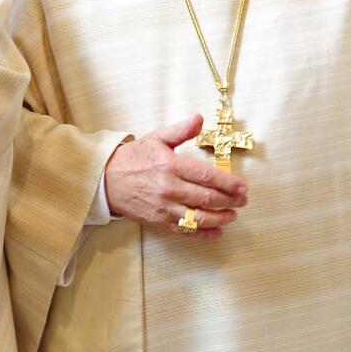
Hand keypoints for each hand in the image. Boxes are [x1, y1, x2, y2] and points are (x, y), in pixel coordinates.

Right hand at [103, 114, 247, 237]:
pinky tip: (217, 230)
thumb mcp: (156, 138)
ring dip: (220, 218)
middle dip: (229, 200)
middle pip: (206, 198)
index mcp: (170, 165)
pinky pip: (185, 230)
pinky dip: (203, 232)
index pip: (206, 176)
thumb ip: (180, 130)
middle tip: (243, 200)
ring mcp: (164, 207)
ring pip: (199, 217)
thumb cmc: (134, 158)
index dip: (227, 183)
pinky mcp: (159, 221)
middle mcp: (169, 188)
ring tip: (233, 215)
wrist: (106, 180)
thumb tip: (200, 118)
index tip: (242, 186)